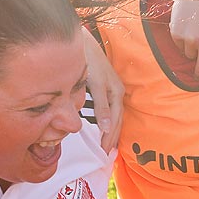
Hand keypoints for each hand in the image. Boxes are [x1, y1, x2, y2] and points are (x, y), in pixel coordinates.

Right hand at [81, 29, 123, 151]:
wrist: (80, 42)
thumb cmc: (85, 65)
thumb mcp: (92, 86)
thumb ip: (96, 103)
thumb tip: (95, 123)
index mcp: (115, 92)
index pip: (118, 119)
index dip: (115, 136)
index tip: (109, 153)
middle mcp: (115, 89)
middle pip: (118, 119)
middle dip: (112, 139)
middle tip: (105, 156)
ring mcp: (108, 84)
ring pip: (113, 113)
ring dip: (109, 132)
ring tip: (103, 148)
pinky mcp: (98, 79)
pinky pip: (102, 100)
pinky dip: (103, 115)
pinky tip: (102, 126)